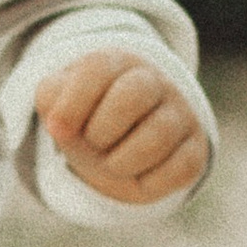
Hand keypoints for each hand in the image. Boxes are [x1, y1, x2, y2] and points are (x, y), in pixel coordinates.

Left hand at [37, 52, 208, 207]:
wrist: (121, 140)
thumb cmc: (86, 117)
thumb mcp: (60, 102)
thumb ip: (51, 100)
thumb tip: (58, 123)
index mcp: (117, 63)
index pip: (97, 69)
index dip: (72, 104)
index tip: (57, 130)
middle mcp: (155, 81)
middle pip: (134, 94)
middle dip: (102, 131)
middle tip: (94, 143)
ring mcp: (180, 114)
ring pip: (159, 134)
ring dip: (123, 161)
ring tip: (113, 163)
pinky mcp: (195, 148)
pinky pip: (181, 168)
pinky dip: (150, 182)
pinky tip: (137, 176)